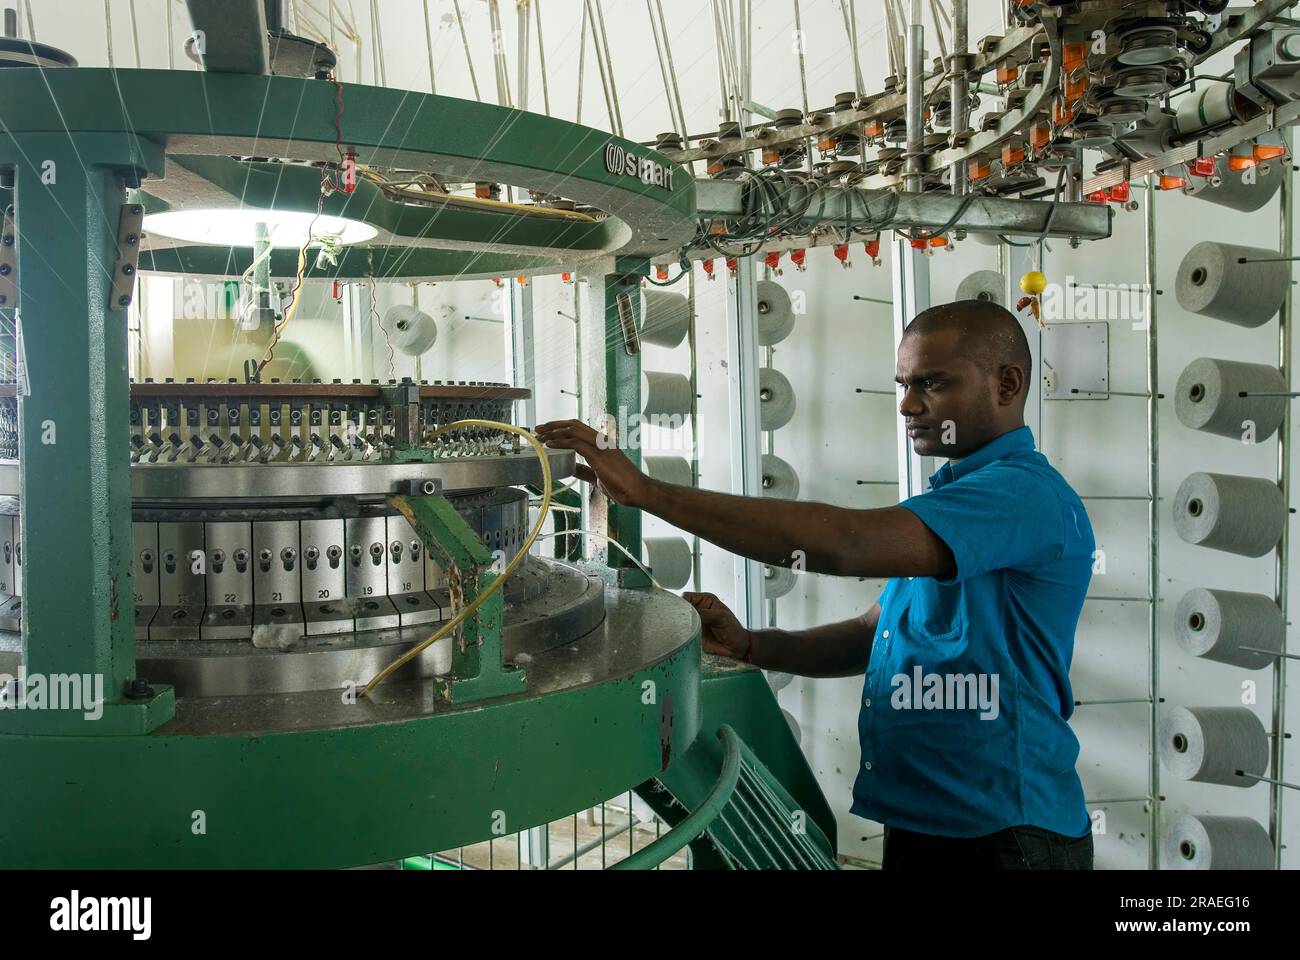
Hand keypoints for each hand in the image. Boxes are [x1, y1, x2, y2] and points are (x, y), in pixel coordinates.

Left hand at [534, 419, 651, 506]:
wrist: (638, 490)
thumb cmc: (622, 484)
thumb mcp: (598, 475)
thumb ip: (584, 470)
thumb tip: (571, 467)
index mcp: (602, 442)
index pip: (578, 427)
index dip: (561, 426)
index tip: (546, 430)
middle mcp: (601, 440)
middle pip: (573, 424)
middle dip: (553, 425)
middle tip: (537, 429)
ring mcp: (601, 446)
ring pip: (573, 430)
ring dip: (553, 432)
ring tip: (539, 436)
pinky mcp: (599, 455)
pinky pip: (576, 444)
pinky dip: (560, 442)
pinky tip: (550, 445)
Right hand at [684, 592, 752, 660]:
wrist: (737, 647)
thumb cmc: (733, 629)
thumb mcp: (721, 617)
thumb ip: (705, 613)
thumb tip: (689, 613)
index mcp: (704, 600)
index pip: (686, 597)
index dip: (681, 602)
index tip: (680, 610)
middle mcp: (697, 610)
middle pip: (680, 608)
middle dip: (678, 614)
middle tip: (681, 620)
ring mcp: (693, 622)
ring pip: (679, 621)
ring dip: (679, 624)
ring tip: (683, 629)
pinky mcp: (691, 634)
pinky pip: (682, 632)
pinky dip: (681, 634)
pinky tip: (683, 635)